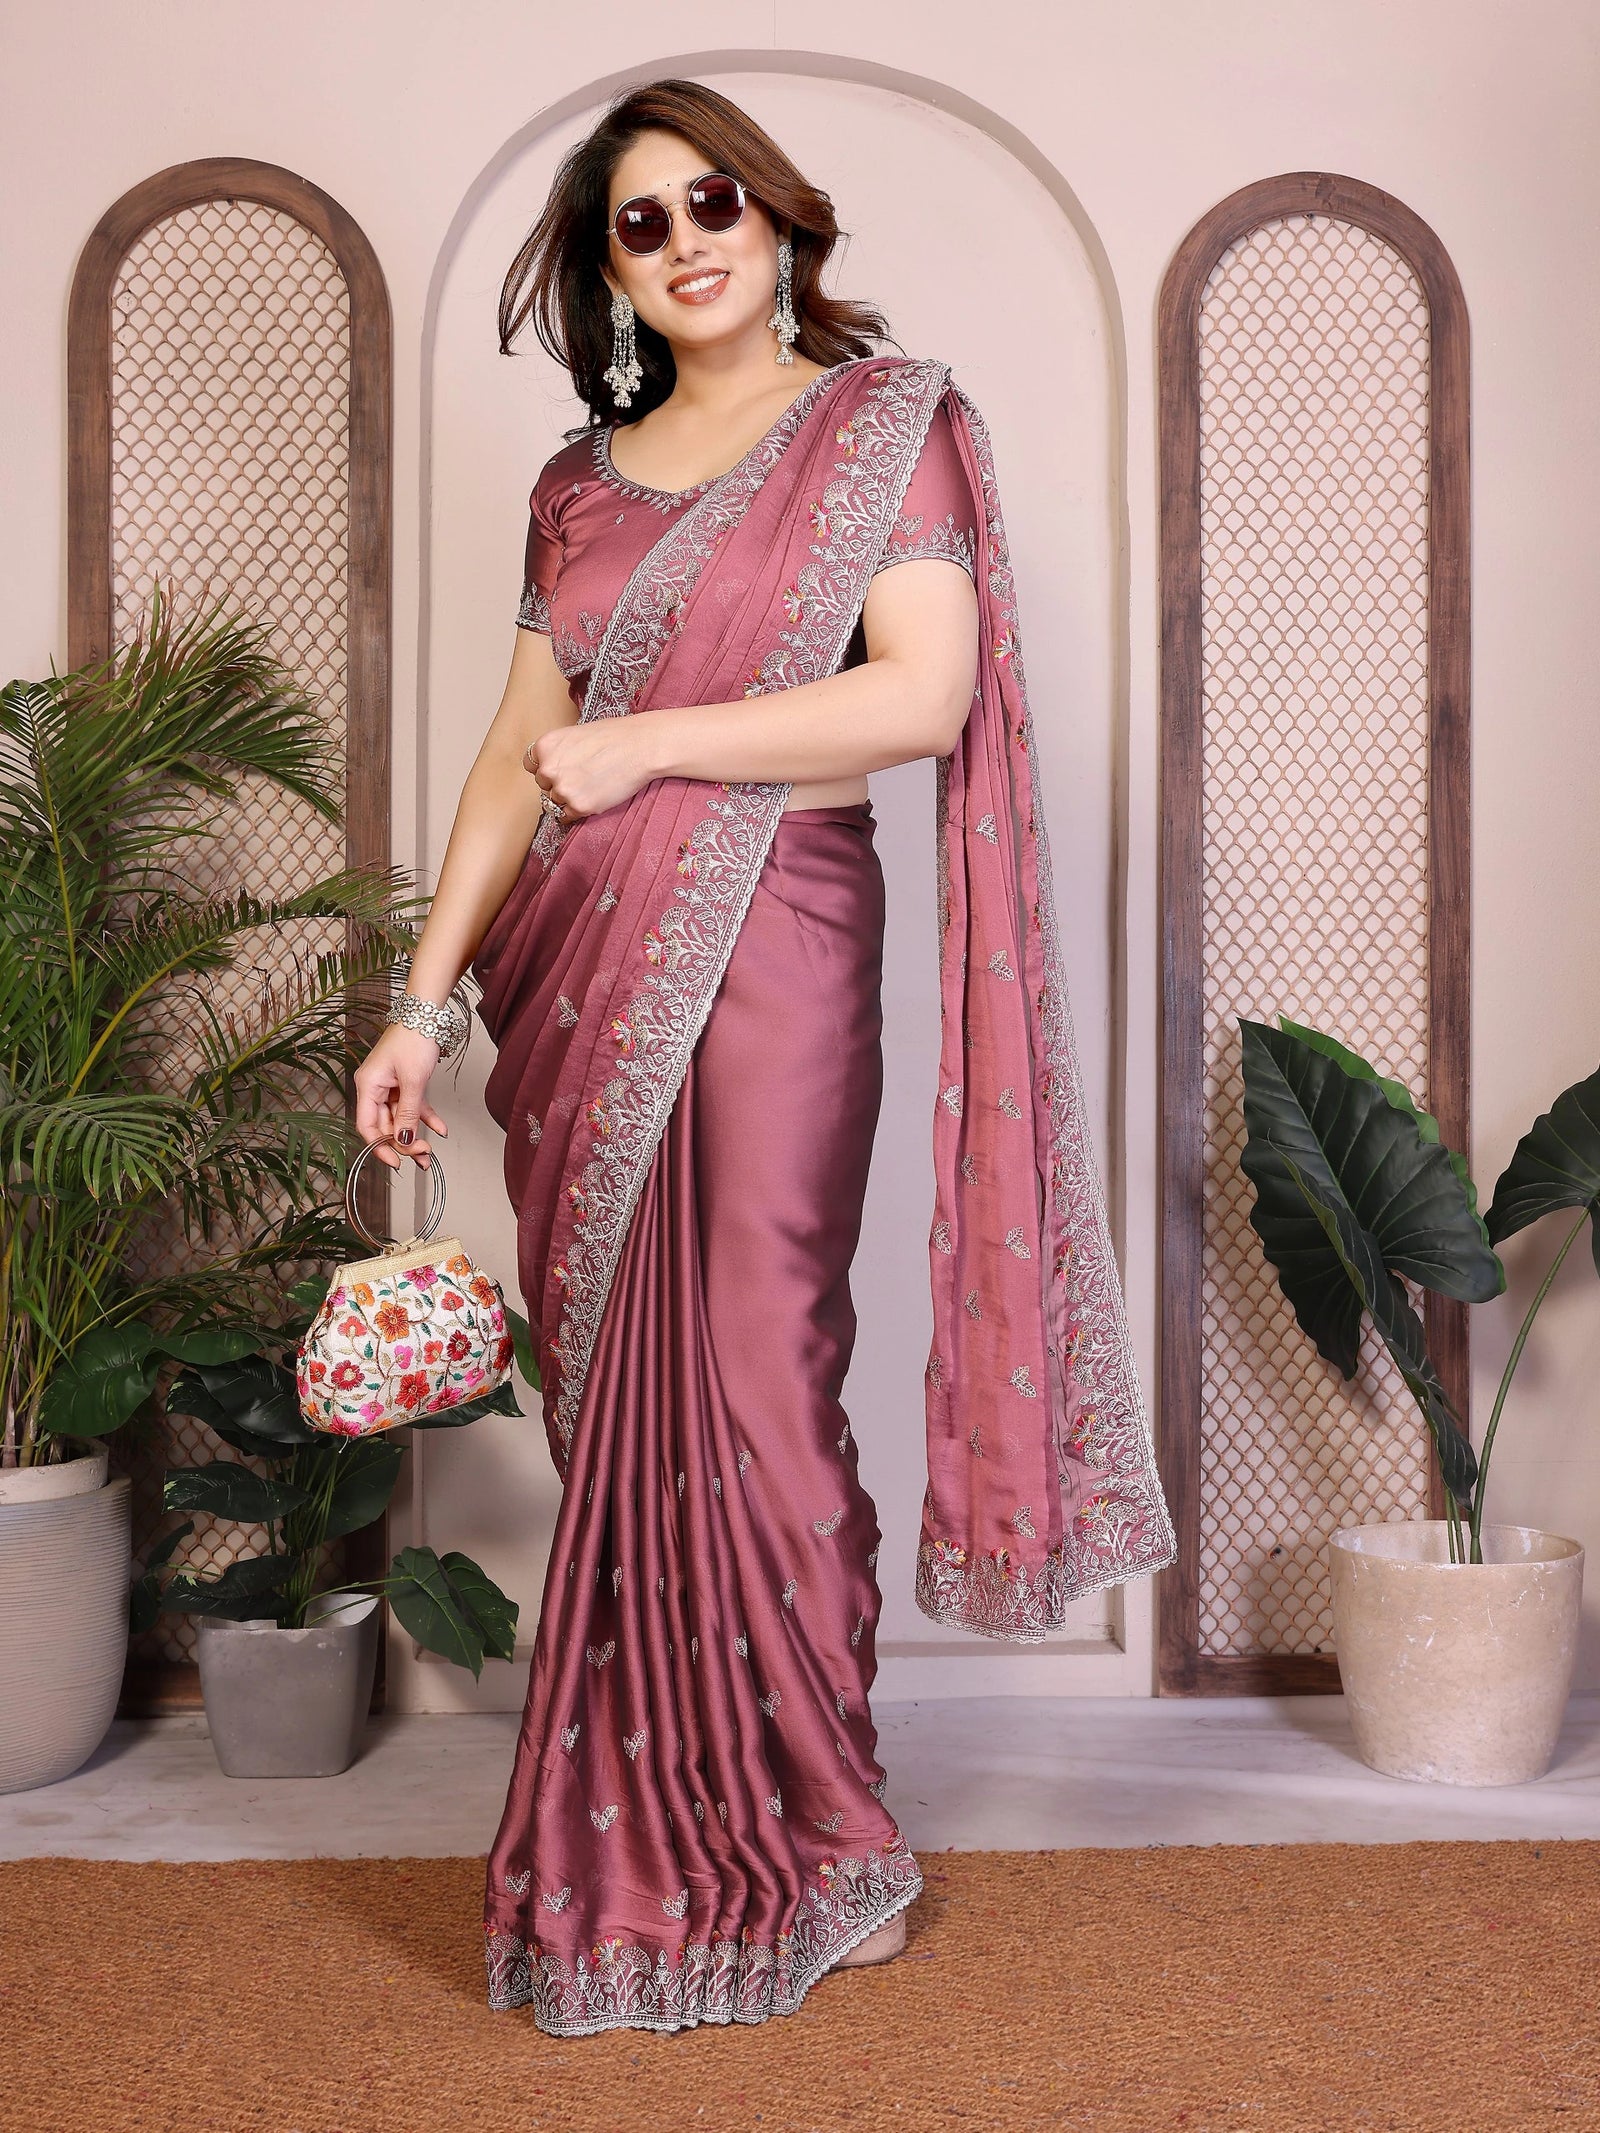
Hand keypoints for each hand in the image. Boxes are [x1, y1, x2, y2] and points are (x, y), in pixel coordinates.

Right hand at [353, 1025, 450, 1168]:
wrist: (426, 1014)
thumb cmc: (413, 1038)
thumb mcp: (413, 1080)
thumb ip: (409, 1113)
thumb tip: (405, 1141)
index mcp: (368, 1086)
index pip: (367, 1126)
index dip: (380, 1147)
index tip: (397, 1162)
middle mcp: (375, 1088)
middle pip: (385, 1125)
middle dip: (404, 1143)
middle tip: (423, 1155)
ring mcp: (390, 1087)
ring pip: (400, 1119)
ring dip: (415, 1135)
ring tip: (430, 1152)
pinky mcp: (404, 1083)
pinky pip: (413, 1107)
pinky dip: (426, 1118)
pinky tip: (440, 1129)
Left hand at [524, 717, 659, 822]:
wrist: (641, 747)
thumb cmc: (615, 735)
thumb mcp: (575, 734)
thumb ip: (559, 751)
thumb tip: (552, 767)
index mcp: (545, 746)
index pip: (530, 765)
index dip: (546, 768)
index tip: (559, 769)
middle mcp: (548, 769)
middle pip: (543, 785)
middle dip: (558, 783)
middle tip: (581, 777)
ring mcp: (563, 790)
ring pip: (555, 802)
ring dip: (568, 798)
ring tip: (590, 787)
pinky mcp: (579, 807)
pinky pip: (566, 817)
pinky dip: (576, 812)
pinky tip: (592, 799)